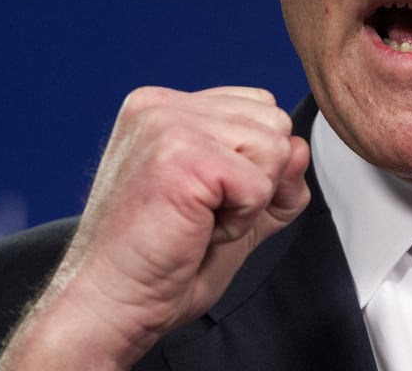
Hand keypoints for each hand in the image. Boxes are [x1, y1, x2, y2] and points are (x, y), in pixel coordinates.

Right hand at [0, 86, 310, 369]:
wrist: (110, 304)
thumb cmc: (159, 262)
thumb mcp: (235, 209)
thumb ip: (274, 176)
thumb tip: (301, 148)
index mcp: (165, 107)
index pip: (260, 107)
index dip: (256, 163)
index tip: (206, 198)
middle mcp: (162, 106)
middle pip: (274, 123)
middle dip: (257, 180)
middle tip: (200, 214)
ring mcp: (168, 125)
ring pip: (274, 148)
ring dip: (249, 201)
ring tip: (197, 220)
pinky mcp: (182, 157)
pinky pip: (259, 185)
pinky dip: (240, 221)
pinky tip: (196, 230)